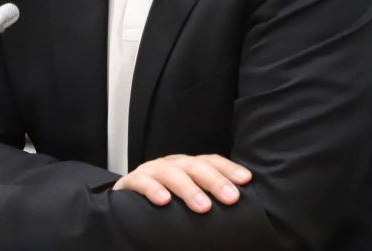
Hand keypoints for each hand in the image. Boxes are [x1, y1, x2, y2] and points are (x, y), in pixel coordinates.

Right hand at [112, 154, 251, 212]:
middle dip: (215, 181)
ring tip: (203, 206)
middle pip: (196, 167)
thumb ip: (206, 198)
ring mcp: (152, 171)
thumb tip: (236, 210)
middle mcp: (172, 164)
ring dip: (189, 189)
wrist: (124, 201)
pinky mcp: (132, 182)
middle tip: (232, 198)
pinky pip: (142, 182)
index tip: (246, 180)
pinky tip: (163, 201)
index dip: (228, 169)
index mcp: (188, 166)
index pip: (211, 161)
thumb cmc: (163, 201)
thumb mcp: (186, 197)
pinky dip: (153, 190)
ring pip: (172, 174)